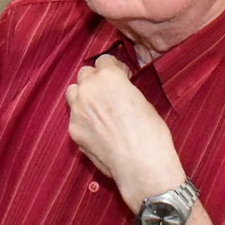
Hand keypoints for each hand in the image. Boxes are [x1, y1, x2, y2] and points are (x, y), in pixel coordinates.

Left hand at [66, 54, 183, 206]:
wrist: (141, 164)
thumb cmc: (150, 133)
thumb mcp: (142, 101)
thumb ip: (123, 90)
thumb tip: (118, 91)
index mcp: (109, 77)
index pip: (103, 60)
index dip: (113, 69)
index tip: (121, 77)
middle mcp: (88, 90)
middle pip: (84, 74)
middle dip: (95, 80)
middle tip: (108, 93)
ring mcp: (77, 110)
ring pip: (73, 93)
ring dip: (83, 96)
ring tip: (98, 109)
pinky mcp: (73, 131)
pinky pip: (75, 118)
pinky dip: (83, 120)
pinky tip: (98, 132)